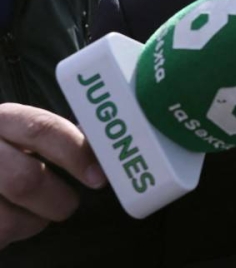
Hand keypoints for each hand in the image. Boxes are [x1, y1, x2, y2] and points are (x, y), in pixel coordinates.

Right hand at [0, 103, 106, 249]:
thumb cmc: (12, 154)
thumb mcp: (27, 135)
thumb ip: (62, 137)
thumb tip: (106, 149)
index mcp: (4, 120)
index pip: (42, 129)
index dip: (76, 152)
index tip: (99, 177)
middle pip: (25, 180)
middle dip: (58, 199)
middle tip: (70, 204)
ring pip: (11, 218)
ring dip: (37, 220)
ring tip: (38, 210)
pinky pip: (0, 234)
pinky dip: (17, 231)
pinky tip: (15, 218)